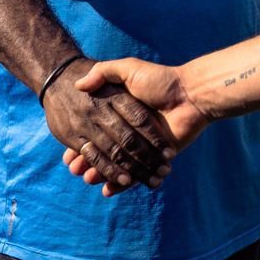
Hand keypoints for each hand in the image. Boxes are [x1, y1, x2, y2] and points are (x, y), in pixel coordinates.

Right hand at [62, 58, 213, 195]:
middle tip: (75, 171)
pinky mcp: (155, 158)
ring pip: (118, 165)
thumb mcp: (129, 69)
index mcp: (120, 112)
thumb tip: (79, 84)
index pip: (96, 131)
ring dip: (103, 174)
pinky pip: (136, 175)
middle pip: (104, 151)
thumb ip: (105, 72)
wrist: (192, 95)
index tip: (68, 154)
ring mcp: (142, 146)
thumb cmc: (161, 79)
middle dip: (89, 162)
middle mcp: (129, 130)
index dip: (81, 143)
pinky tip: (108, 190)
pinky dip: (122, 184)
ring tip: (88, 180)